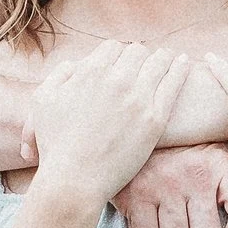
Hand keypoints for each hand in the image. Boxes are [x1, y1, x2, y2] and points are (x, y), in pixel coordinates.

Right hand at [26, 39, 191, 205]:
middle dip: (138, 57)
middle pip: (136, 52)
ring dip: (162, 58)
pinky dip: (179, 68)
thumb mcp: (43, 101)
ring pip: (158, 63)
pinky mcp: (155, 119)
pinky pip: (173, 84)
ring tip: (168, 58)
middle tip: (143, 64)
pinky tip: (184, 63)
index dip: (116, 55)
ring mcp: (138, 98)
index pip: (113, 47)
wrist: (75, 179)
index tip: (121, 63)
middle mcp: (117, 79)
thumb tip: (78, 64)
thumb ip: (60, 75)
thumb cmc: (55, 144)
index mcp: (90, 71)